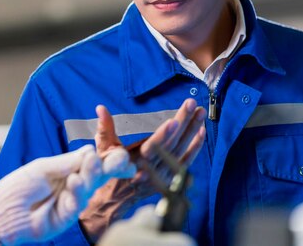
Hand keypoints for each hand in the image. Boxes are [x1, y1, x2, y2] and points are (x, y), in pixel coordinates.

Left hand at [0, 144, 135, 245]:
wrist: (2, 210)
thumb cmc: (18, 186)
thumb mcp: (43, 168)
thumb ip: (66, 162)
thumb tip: (90, 150)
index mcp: (67, 171)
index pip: (91, 164)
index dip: (106, 160)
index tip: (119, 154)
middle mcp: (72, 186)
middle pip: (95, 177)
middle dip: (105, 168)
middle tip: (112, 159)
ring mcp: (70, 203)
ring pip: (87, 189)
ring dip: (88, 177)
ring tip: (88, 166)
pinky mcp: (65, 219)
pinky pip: (75, 206)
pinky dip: (75, 195)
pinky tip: (73, 184)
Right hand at [79, 99, 205, 241]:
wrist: (116, 198)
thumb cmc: (108, 170)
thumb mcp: (103, 148)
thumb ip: (104, 127)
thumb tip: (101, 108)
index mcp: (134, 161)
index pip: (152, 148)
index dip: (163, 135)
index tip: (174, 121)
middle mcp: (151, 169)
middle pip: (171, 145)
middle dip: (183, 123)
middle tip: (192, 104)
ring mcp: (163, 175)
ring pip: (180, 151)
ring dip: (192, 131)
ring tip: (200, 113)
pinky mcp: (170, 177)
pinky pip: (185, 161)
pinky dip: (195, 148)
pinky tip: (201, 133)